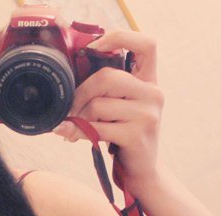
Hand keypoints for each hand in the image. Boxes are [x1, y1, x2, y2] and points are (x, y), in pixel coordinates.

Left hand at [52, 30, 163, 194]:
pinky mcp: (137, 135)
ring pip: (98, 104)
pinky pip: (97, 127)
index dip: (119, 38)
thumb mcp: (121, 108)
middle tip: (70, 108)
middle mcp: (153, 93)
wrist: (143, 172)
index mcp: (150, 81)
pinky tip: (70, 134)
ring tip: (77, 125)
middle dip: (81, 93)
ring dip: (80, 117)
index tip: (94, 47)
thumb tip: (67, 85)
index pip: (146, 44)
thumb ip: (105, 91)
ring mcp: (148, 114)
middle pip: (107, 77)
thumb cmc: (125, 136)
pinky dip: (78, 131)